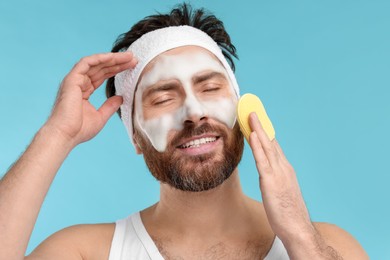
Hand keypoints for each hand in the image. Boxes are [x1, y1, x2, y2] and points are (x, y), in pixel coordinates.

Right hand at [45, 52, 136, 146]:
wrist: (66, 135)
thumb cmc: (79, 130)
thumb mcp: (100, 117)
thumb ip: (110, 106)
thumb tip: (121, 98)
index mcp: (84, 92)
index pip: (102, 76)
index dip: (116, 70)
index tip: (131, 67)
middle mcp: (79, 83)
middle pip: (101, 68)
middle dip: (117, 63)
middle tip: (133, 59)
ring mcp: (74, 80)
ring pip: (95, 63)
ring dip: (112, 58)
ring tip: (128, 57)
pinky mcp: (71, 79)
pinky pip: (86, 63)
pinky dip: (99, 58)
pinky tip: (113, 57)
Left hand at [248, 112, 314, 243]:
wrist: (297, 227)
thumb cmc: (287, 212)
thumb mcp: (280, 191)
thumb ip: (273, 179)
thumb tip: (265, 174)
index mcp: (285, 169)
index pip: (273, 146)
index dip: (265, 131)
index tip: (258, 119)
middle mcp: (283, 167)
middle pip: (270, 141)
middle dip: (261, 124)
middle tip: (252, 109)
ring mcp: (278, 173)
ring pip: (266, 146)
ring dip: (258, 128)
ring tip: (250, 114)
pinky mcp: (271, 181)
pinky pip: (262, 159)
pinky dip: (258, 145)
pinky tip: (253, 134)